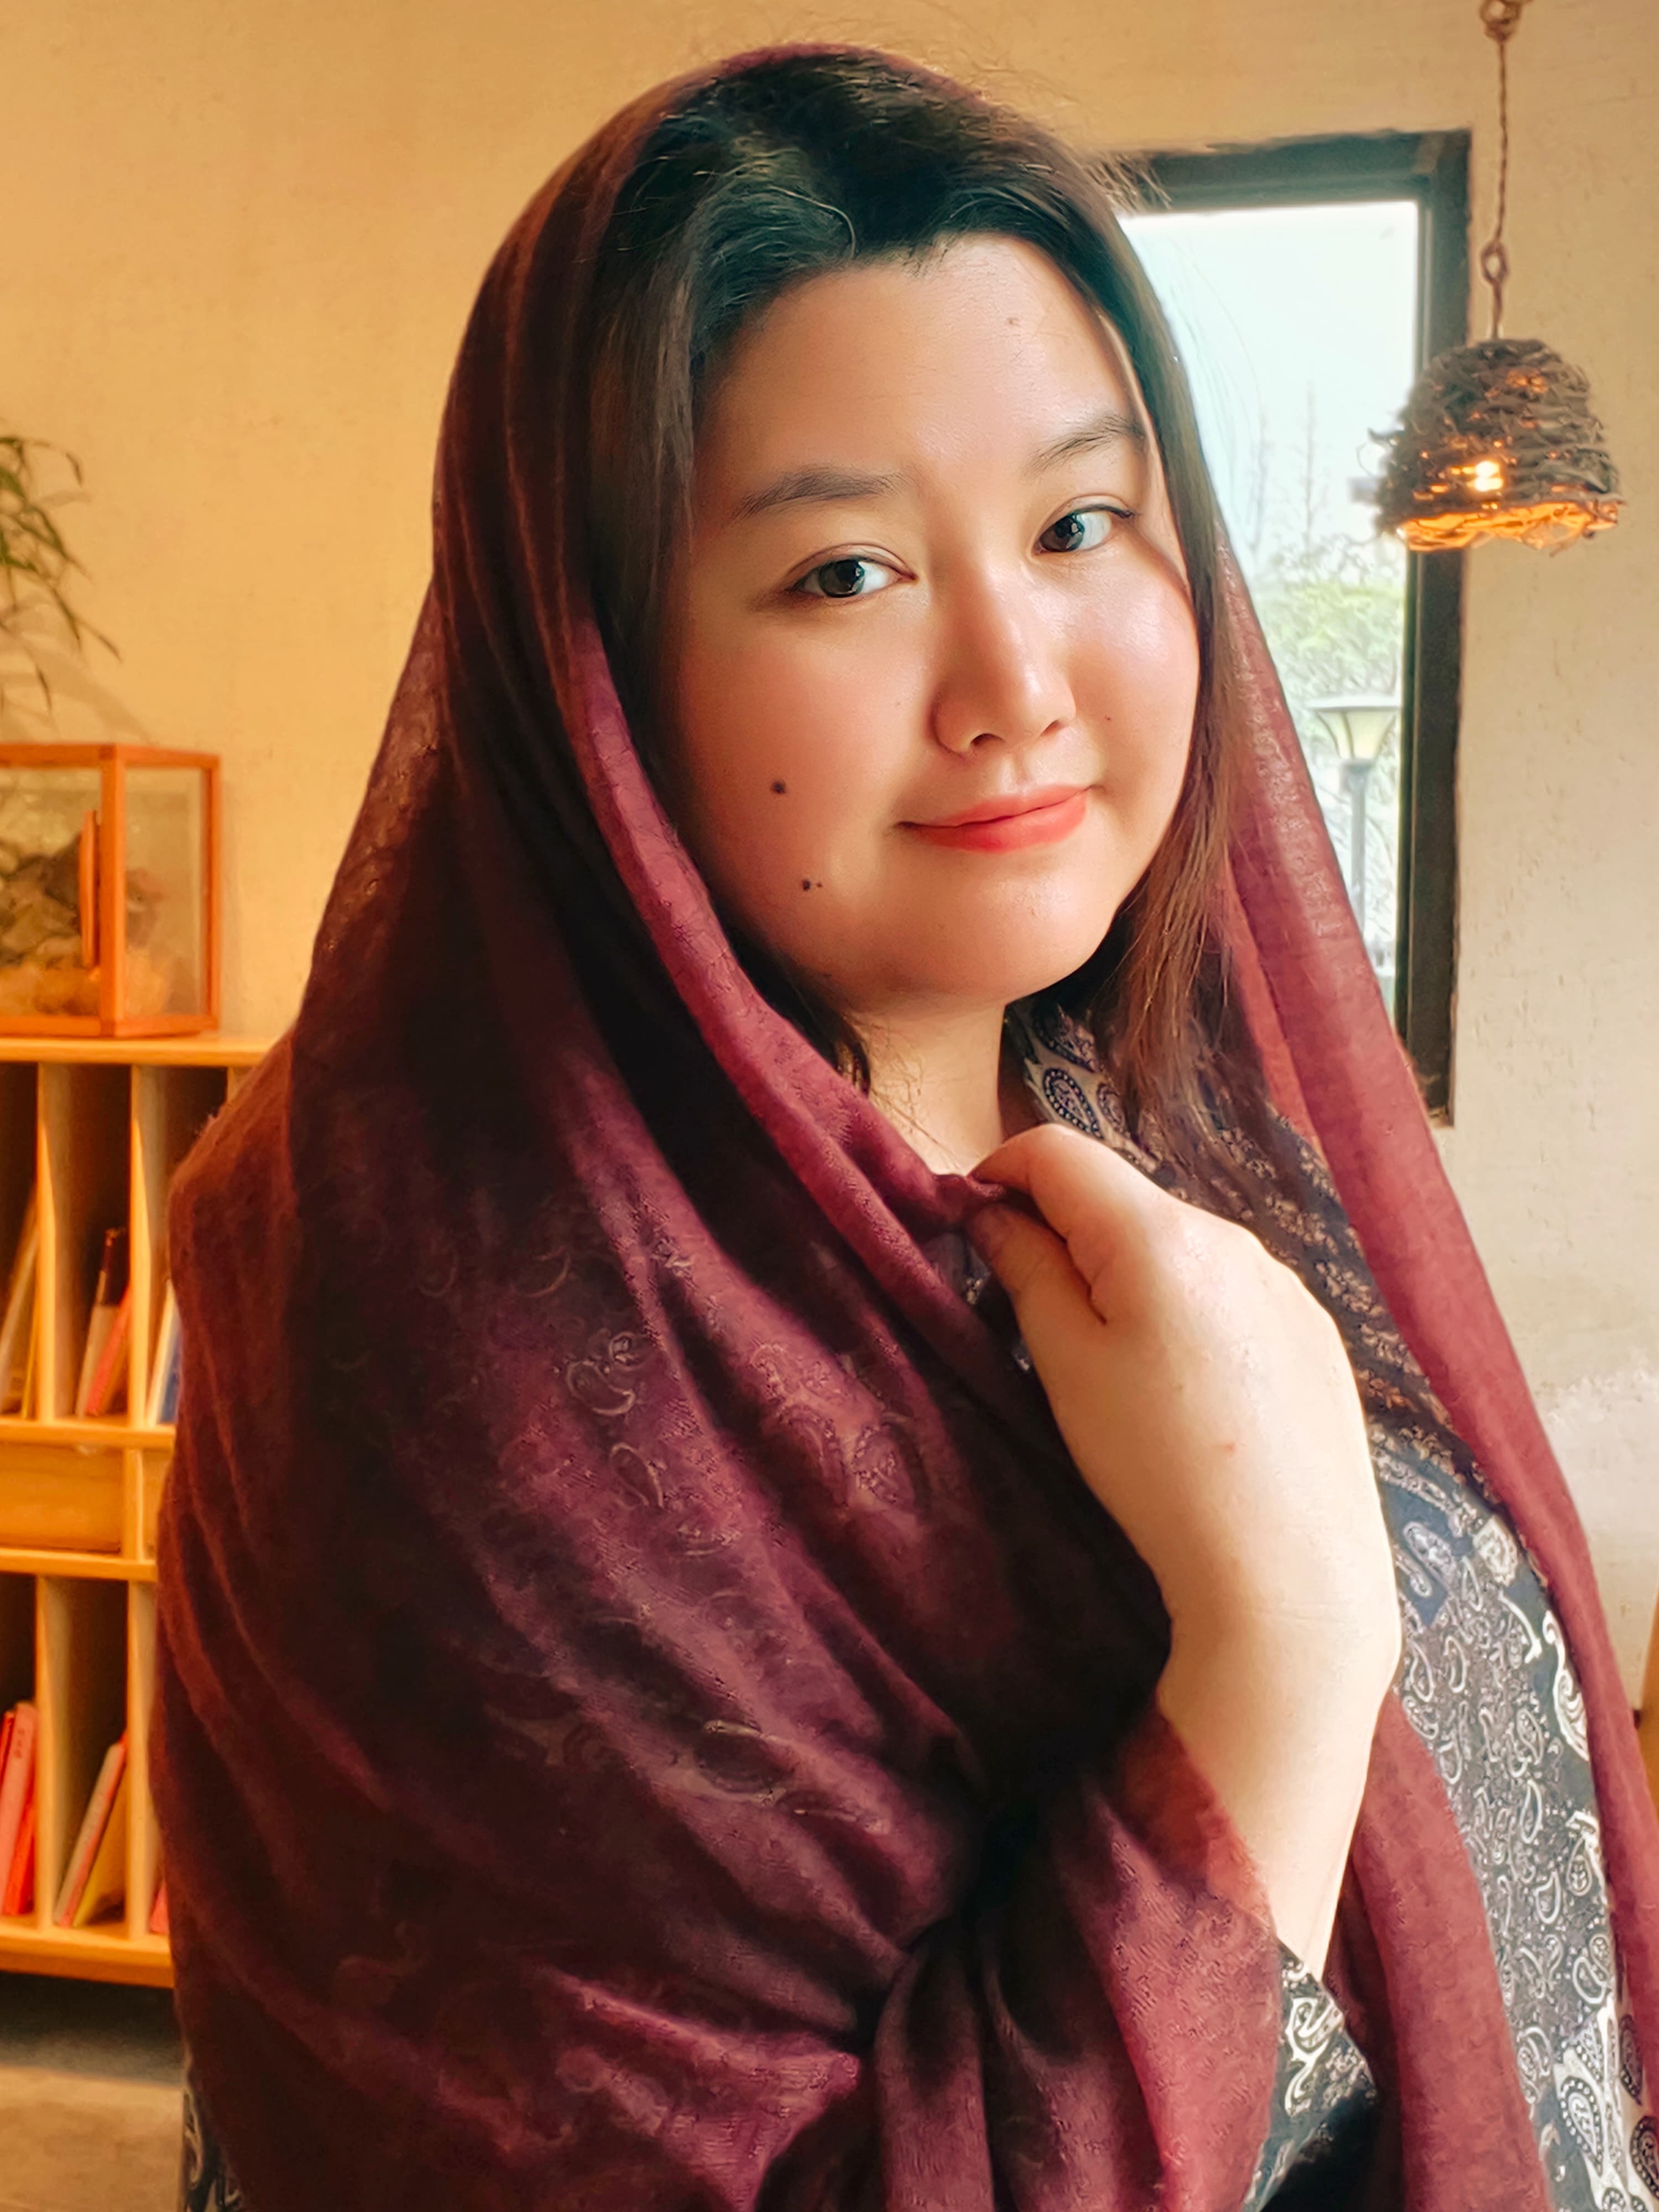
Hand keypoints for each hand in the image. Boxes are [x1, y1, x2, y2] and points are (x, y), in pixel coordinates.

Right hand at [970, 1125, 1399, 1671]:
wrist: (1292, 1574)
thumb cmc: (1160, 1470)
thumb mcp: (1068, 1367)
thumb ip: (1027, 1271)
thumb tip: (995, 1213)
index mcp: (1160, 1233)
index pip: (1059, 1151)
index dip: (1000, 1172)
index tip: (968, 1221)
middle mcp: (1232, 1237)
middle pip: (1122, 1200)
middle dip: (1064, 1232)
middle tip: (1028, 1313)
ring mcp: (1284, 1284)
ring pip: (1178, 1248)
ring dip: (1129, 1274)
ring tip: (1115, 1368)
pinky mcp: (1315, 1332)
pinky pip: (1231, 1293)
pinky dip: (1188, 1311)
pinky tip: (1189, 1393)